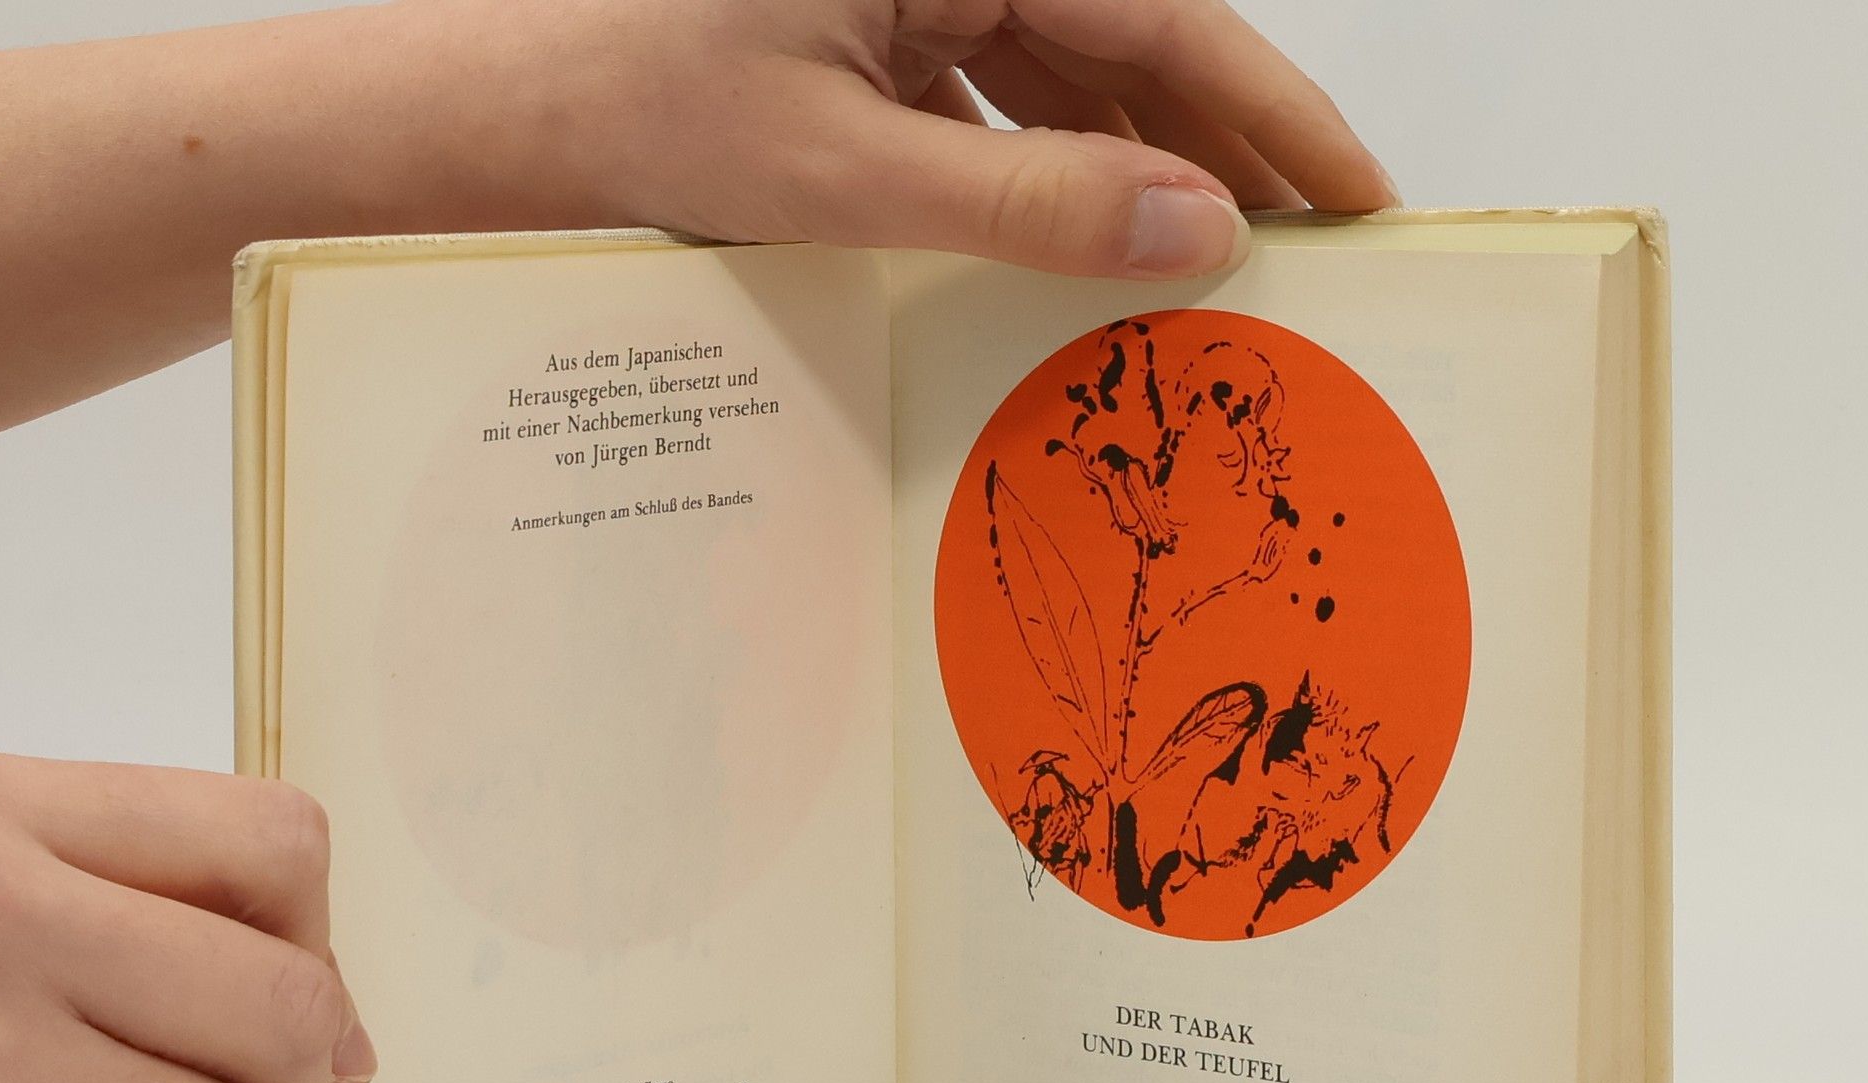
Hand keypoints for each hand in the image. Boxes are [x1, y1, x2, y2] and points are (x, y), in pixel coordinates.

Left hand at [402, 0, 1396, 278]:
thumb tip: (1192, 229)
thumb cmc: (639, 113)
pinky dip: (1052, 172)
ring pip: (1076, 74)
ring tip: (1216, 273)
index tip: (1359, 199)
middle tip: (1312, 258)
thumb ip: (1029, 201)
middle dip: (1225, 149)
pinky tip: (1089, 247)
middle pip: (1136, 40)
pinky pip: (1003, 95)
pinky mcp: (885, 29)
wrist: (508, 118)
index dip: (1276, 114)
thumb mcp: (846, 171)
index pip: (1167, 16)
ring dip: (1143, 170)